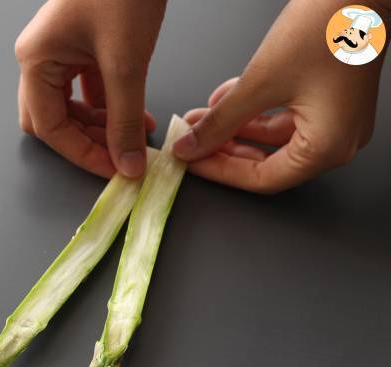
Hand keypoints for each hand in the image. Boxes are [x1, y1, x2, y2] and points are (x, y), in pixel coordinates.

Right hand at [15, 0, 166, 177]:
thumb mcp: (125, 61)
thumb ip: (125, 118)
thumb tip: (127, 163)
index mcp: (36, 61)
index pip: (49, 126)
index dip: (82, 154)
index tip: (115, 170)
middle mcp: (42, 60)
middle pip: (54, 121)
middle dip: (88, 142)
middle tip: (121, 157)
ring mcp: (61, 54)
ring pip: (73, 109)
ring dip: (102, 128)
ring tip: (136, 137)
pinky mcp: (83, 49)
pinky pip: (90, 92)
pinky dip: (111, 108)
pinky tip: (137, 116)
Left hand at [173, 0, 388, 193]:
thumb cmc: (330, 26)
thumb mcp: (262, 81)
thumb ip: (221, 121)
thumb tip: (192, 145)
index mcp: (328, 147)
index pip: (263, 178)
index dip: (221, 171)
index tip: (192, 161)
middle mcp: (337, 140)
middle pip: (267, 161)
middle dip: (224, 149)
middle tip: (193, 142)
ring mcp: (334, 120)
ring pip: (272, 137)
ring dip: (234, 127)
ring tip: (201, 118)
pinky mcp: (328, 99)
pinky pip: (284, 115)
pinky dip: (254, 110)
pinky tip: (225, 99)